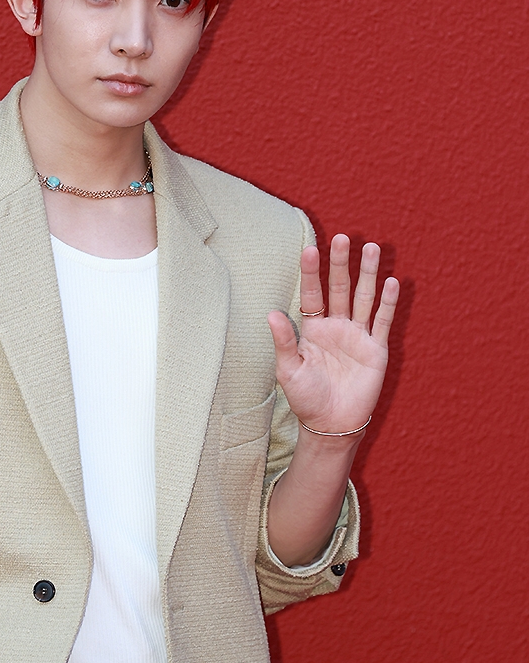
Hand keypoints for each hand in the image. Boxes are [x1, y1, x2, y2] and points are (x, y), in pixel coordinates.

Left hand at [267, 235, 398, 433]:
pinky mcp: (376, 349)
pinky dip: (387, 303)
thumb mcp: (289, 370)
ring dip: (367, 274)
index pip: (312, 293)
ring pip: (363, 297)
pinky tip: (390, 282)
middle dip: (340, 264)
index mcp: (313, 329)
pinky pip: (382, 321)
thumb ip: (284, 341)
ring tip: (371, 248)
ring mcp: (358, 335)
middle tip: (342, 238)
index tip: (309, 249)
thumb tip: (271, 313)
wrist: (331, 424)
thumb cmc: (306, 398)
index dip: (311, 272)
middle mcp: (336, 326)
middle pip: (339, 288)